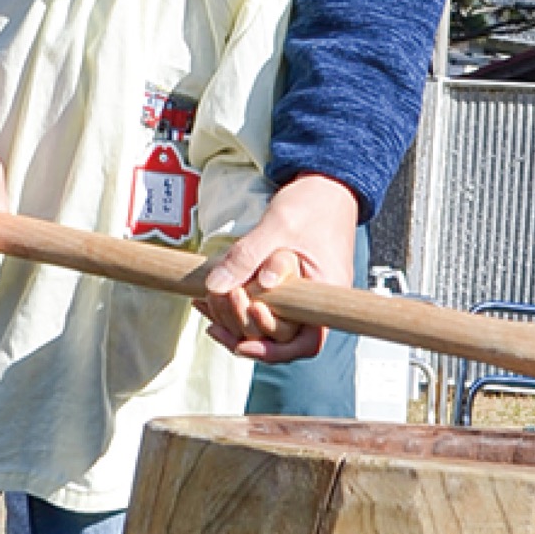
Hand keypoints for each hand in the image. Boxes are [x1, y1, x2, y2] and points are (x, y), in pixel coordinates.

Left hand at [198, 173, 358, 362]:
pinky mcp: (287, 285)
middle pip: (280, 335)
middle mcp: (316, 300)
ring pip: (268, 322)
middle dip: (245, 326)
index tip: (242, 343)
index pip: (305, 341)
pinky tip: (212, 297)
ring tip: (208, 304)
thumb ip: (247, 255)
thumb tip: (217, 286)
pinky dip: (238, 303)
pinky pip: (264, 304)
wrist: (326, 184)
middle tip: (218, 305)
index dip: (272, 349)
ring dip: (236, 318)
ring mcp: (302, 293)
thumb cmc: (313, 202)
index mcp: (325, 292)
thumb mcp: (276, 225)